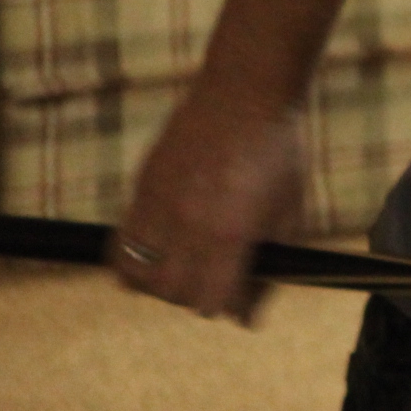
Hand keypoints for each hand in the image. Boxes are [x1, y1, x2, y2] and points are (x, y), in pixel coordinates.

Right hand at [110, 87, 306, 323]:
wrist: (246, 93)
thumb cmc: (279, 152)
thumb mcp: (290, 211)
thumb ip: (270, 265)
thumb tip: (247, 317)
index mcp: (229, 232)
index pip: (210, 301)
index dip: (227, 307)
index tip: (239, 296)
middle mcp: (187, 223)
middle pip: (172, 293)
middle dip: (194, 297)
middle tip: (214, 280)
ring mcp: (157, 205)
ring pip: (137, 276)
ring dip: (159, 284)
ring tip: (183, 268)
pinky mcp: (140, 187)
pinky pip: (120, 244)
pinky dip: (134, 260)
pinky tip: (159, 252)